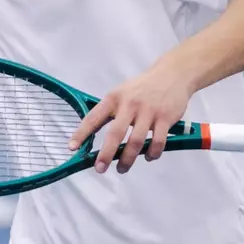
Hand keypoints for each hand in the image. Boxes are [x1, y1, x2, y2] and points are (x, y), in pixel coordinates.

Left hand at [67, 64, 194, 174]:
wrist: (171, 74)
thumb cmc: (141, 88)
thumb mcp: (121, 93)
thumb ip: (110, 112)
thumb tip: (92, 134)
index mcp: (114, 98)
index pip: (93, 118)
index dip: (82, 133)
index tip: (72, 148)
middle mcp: (129, 104)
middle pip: (115, 134)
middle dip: (106, 154)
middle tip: (100, 169)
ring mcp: (148, 111)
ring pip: (136, 142)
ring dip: (128, 159)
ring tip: (122, 169)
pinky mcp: (165, 118)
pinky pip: (158, 142)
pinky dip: (152, 154)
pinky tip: (148, 157)